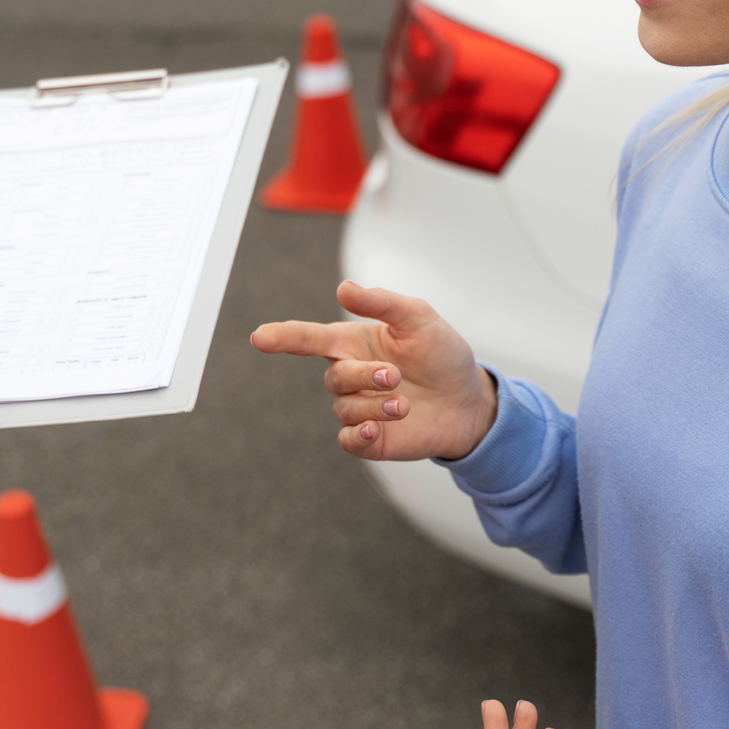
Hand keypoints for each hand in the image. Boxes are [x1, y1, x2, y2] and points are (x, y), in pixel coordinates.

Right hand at [250, 280, 496, 461]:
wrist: (469, 400)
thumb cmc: (441, 353)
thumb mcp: (419, 318)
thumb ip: (381, 302)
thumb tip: (343, 288)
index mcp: (353, 342)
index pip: (308, 338)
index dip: (282, 336)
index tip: (260, 337)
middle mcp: (351, 375)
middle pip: (335, 376)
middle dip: (364, 376)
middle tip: (397, 376)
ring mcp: (358, 408)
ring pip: (345, 408)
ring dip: (375, 405)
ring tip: (404, 404)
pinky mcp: (371, 439)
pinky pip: (348, 440)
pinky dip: (358, 435)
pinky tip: (376, 428)